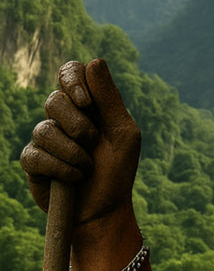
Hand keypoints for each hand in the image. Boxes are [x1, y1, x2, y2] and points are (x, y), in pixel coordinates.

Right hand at [20, 59, 140, 228]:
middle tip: (93, 144)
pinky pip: (37, 154)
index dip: (72, 80)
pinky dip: (62, 168)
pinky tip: (74, 178)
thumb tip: (95, 61)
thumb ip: (110, 99)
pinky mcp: (33, 161)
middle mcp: (62, 118)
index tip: (86, 102)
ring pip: (46, 130)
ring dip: (75, 153)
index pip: (69, 72)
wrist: (105, 209)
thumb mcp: (124, 134)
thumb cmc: (118, 171)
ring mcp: (45, 138)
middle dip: (79, 126)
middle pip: (55, 101)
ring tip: (87, 168)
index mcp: (86, 106)